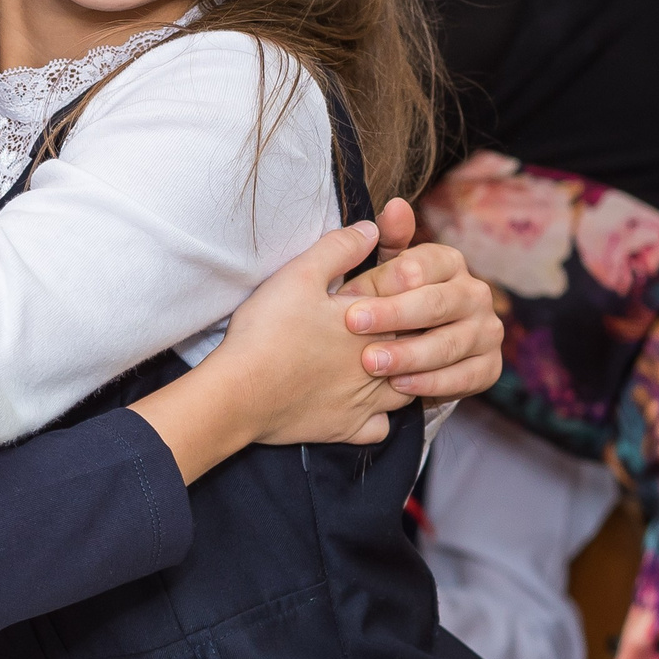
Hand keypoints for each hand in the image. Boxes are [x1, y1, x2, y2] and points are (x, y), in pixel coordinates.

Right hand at [128, 221, 405, 478]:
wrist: (240, 392)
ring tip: (387, 363)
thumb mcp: (299, 275)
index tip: (402, 290)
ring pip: (407, 390)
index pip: (414, 307)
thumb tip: (372, 229)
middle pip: (418, 350)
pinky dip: (378, 418)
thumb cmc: (269, 330)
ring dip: (403, 376)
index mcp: (375, 325)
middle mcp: (380, 365)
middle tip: (397, 326)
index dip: (411, 296)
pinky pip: (379, 428)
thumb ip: (339, 249)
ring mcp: (365, 402)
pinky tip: (364, 406)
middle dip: (414, 337)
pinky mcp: (346, 430)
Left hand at [337, 198, 502, 400]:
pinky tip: (400, 386)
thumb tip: (395, 204)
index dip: (383, 284)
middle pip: (436, 303)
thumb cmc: (390, 301)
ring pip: (449, 343)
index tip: (348, 302)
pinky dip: (432, 383)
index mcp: (449, 262)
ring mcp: (487, 331)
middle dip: (393, 317)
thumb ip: (389, 239)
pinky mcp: (489, 367)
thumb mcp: (384, 270)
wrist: (410, 349)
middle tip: (354, 328)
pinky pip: (464, 377)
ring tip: (372, 363)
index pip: (420, 267)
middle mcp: (474, 293)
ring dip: (409, 355)